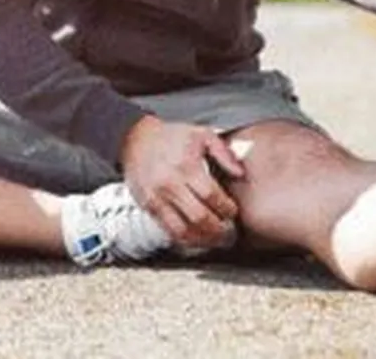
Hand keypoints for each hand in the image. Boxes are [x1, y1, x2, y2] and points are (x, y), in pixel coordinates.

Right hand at [119, 116, 246, 249]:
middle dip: (219, 230)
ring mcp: (157, 198)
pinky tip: (197, 239)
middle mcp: (171, 184)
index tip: (233, 212)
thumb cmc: (170, 136)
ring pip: (183, 230)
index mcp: (186, 166)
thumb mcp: (201, 135)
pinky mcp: (148, 207)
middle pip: (199, 217)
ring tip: (216, 240)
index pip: (212, 195)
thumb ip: (224, 153)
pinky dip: (185, 239)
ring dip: (203, 240)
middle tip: (230, 233)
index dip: (227, 208)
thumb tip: (240, 173)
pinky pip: (168, 231)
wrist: (135, 139)